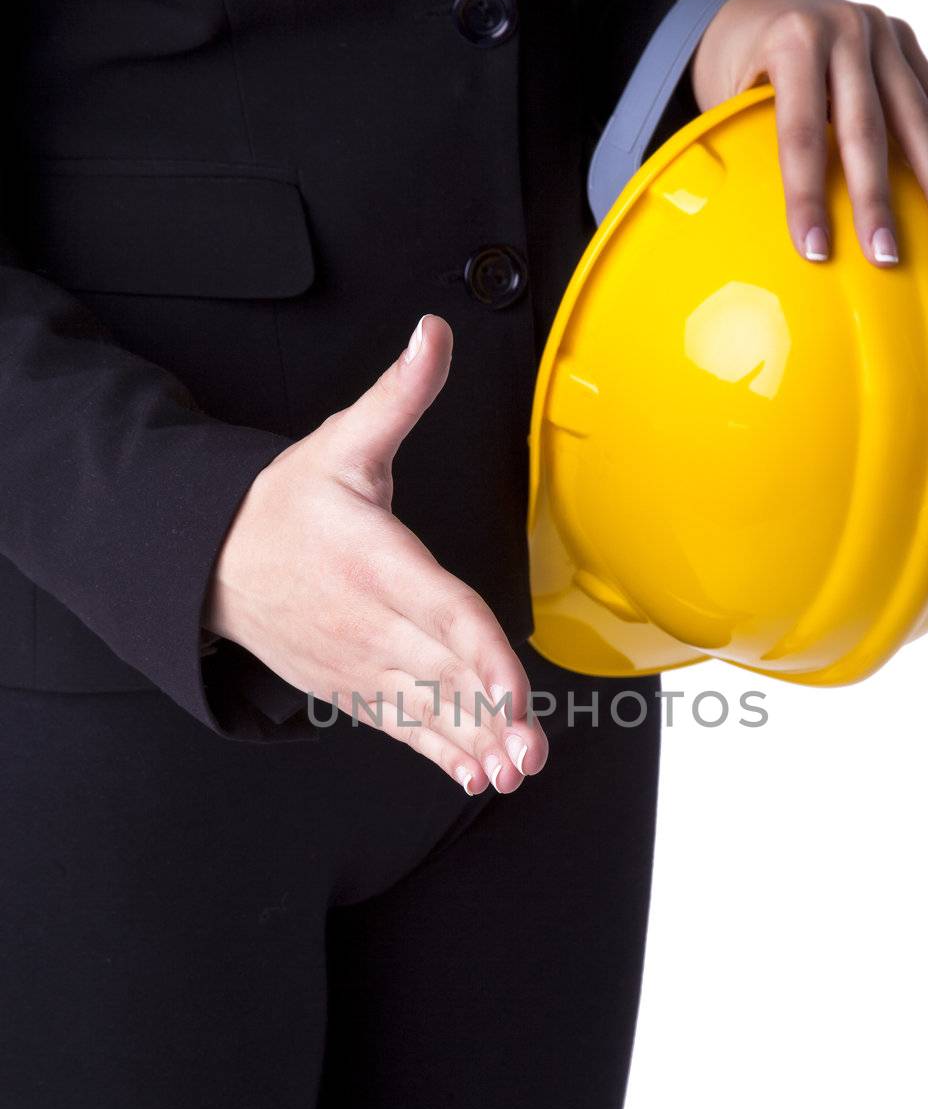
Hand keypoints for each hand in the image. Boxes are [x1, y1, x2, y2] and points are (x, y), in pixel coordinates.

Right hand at [204, 314, 547, 795]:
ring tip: (514, 772)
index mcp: (373, 559)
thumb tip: (435, 331)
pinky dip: (440, 754)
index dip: (479, 652)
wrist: (213, 561)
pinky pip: (403, 727)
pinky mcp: (354, 687)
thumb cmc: (286, 504)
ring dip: (472, 745)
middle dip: (489, 715)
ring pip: (426, 710)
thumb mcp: (340, 441)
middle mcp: (369, 619)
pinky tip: (478, 777)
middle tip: (533, 750)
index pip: (440, 609)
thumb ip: (398, 395)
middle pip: (440, 672)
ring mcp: (360, 661)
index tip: (513, 689)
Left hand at [681, 0, 927, 266]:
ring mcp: (885, 35)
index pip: (801, 132)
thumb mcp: (724, 92)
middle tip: (885, 256)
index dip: (807, 196)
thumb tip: (740, 227)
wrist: (766, 0)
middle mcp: (847, 31)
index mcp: (795, 41)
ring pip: (919, 118)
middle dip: (878, 199)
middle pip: (867, 128)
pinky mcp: (909, 47)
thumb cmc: (738, 62)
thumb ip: (740, 141)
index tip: (817, 251)